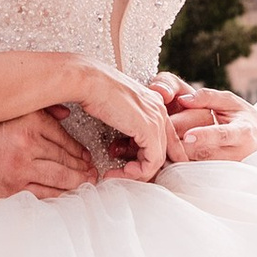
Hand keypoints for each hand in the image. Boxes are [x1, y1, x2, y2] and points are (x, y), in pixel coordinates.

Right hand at [0, 109, 98, 201]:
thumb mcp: (10, 111)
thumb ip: (41, 109)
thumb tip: (67, 114)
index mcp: (27, 122)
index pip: (66, 139)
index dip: (80, 150)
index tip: (87, 157)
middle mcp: (25, 145)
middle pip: (68, 160)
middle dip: (84, 169)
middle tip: (93, 173)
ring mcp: (19, 170)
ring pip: (61, 179)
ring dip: (78, 183)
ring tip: (86, 183)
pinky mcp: (11, 190)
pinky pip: (45, 195)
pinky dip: (60, 196)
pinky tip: (67, 195)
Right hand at [66, 63, 173, 181]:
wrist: (89, 81)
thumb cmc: (95, 92)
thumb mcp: (118, 110)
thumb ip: (128, 123)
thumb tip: (125, 142)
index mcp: (154, 104)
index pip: (167, 137)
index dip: (156, 157)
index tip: (139, 170)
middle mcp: (160, 111)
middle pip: (165, 151)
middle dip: (146, 170)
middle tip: (125, 176)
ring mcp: (156, 120)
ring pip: (158, 160)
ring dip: (137, 174)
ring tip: (117, 175)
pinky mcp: (149, 129)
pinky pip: (151, 162)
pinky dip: (136, 172)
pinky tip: (120, 171)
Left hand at [163, 90, 256, 164]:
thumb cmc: (242, 116)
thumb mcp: (230, 101)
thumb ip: (208, 97)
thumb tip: (183, 99)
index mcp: (242, 132)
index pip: (223, 135)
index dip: (206, 136)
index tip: (187, 136)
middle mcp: (237, 153)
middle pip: (206, 153)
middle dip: (182, 146)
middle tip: (161, 134)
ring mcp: (227, 168)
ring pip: (198, 165)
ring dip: (178, 157)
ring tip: (161, 144)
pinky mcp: (218, 176)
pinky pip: (196, 172)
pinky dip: (180, 164)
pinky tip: (167, 155)